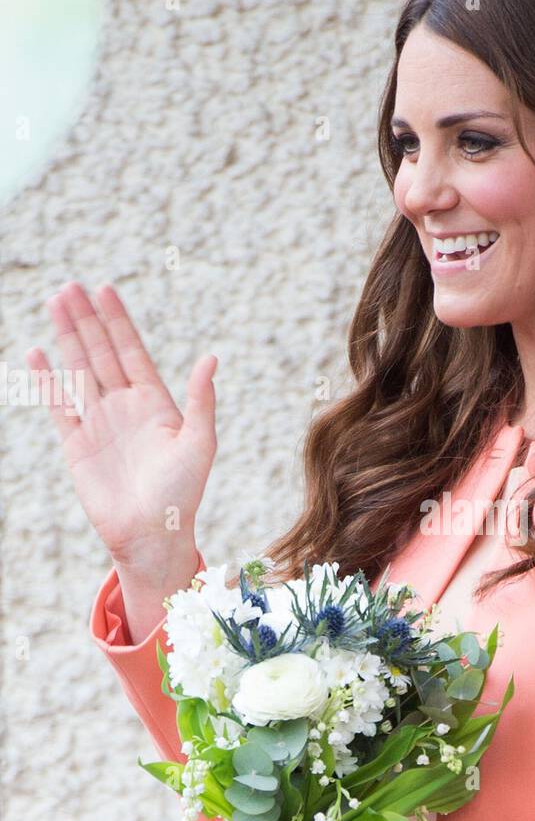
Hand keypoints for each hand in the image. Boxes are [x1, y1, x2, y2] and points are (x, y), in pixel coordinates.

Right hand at [27, 282, 216, 569]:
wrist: (152, 535)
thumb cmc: (183, 494)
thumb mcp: (200, 443)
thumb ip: (201, 400)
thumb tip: (211, 357)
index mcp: (155, 403)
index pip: (132, 351)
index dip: (119, 321)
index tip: (105, 289)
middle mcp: (124, 407)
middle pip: (101, 353)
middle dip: (86, 320)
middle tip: (70, 286)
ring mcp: (98, 423)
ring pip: (78, 370)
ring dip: (66, 338)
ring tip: (53, 304)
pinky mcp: (76, 445)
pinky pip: (58, 405)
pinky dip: (46, 380)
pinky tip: (36, 353)